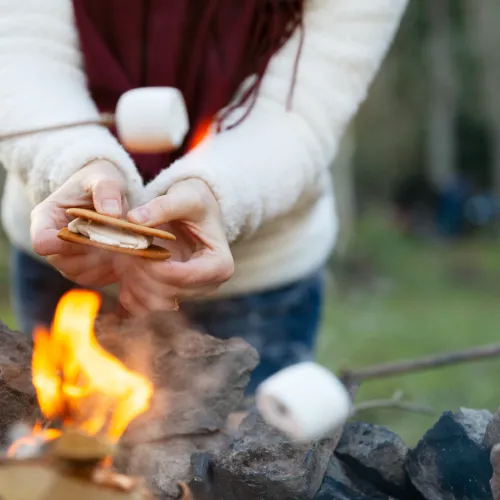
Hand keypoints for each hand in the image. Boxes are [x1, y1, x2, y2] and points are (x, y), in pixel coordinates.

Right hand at [30, 159, 127, 286]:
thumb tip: (111, 213)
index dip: (64, 243)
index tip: (92, 233)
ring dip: (106, 263)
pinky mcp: (86, 271)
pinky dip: (114, 271)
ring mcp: (67, 260)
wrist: (107, 194)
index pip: (42, 241)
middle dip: (94, 252)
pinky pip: (97, 279)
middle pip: (64, 261)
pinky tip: (129, 255)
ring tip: (127, 246)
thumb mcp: (103, 177)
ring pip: (82, 273)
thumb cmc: (99, 181)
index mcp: (46, 217)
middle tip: (120, 240)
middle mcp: (52, 243)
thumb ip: (106, 190)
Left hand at [118, 178, 233, 314]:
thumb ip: (163, 206)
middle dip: (140, 275)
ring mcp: (189, 295)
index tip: (136, 249)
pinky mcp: (172, 298)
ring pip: (154, 306)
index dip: (154, 267)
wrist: (196, 214)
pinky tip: (124, 272)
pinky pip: (145, 309)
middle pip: (168, 294)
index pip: (183, 277)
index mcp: (219, 265)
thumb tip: (133, 220)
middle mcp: (208, 286)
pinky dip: (129, 295)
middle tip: (123, 251)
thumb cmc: (196, 204)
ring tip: (123, 259)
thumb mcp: (186, 198)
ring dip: (132, 285)